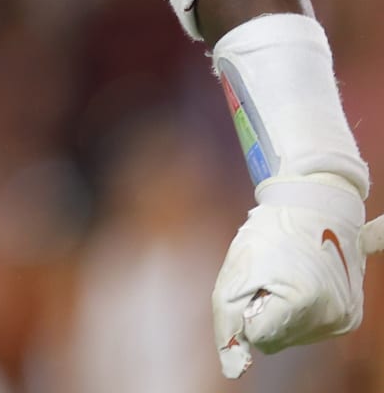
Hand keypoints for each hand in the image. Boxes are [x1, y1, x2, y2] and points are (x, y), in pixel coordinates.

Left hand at [213, 176, 380, 377]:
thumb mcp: (233, 274)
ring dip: (280, 313)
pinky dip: (298, 314)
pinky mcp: (349, 318)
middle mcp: (332, 316)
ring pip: (291, 338)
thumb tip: (233, 370)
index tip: (258, 281)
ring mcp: (344, 319)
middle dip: (263, 312)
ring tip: (287, 278)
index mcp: (304, 303)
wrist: (313, 207)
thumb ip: (227, 324)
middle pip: (275, 340)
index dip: (247, 309)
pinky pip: (308, 331)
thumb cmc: (267, 235)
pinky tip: (305, 286)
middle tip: (273, 275)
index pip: (257, 336)